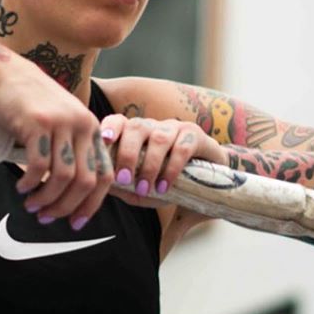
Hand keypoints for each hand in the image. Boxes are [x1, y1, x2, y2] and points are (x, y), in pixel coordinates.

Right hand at [0, 54, 112, 227]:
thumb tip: (71, 190)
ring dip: (45, 199)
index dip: (92, 204)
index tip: (76, 222)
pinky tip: (21, 187)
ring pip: (62, 178)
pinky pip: (39, 167)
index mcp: (91, 127)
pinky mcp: (38, 124)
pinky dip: (30, 184)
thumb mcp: (60, 120)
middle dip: (66, 207)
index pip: (104, 175)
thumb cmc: (27, 100)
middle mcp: (81, 124)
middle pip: (84, 182)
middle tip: (46, 218)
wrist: (0, 72)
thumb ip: (71, 147)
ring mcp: (61, 123)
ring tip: (30, 206)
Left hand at [98, 113, 227, 198]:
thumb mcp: (144, 192)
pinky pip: (182, 148)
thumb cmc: (170, 186)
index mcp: (137, 135)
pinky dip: (171, 169)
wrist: (211, 186)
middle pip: (136, 127)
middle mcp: (154, 127)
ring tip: (145, 188)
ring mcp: (176, 129)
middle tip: (123, 178)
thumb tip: (102, 188)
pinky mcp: (196, 136)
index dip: (110, 128)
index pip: (119, 122)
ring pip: (159, 138)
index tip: (104, 141)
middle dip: (127, 153)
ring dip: (150, 165)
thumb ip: (124, 189)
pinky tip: (165, 187)